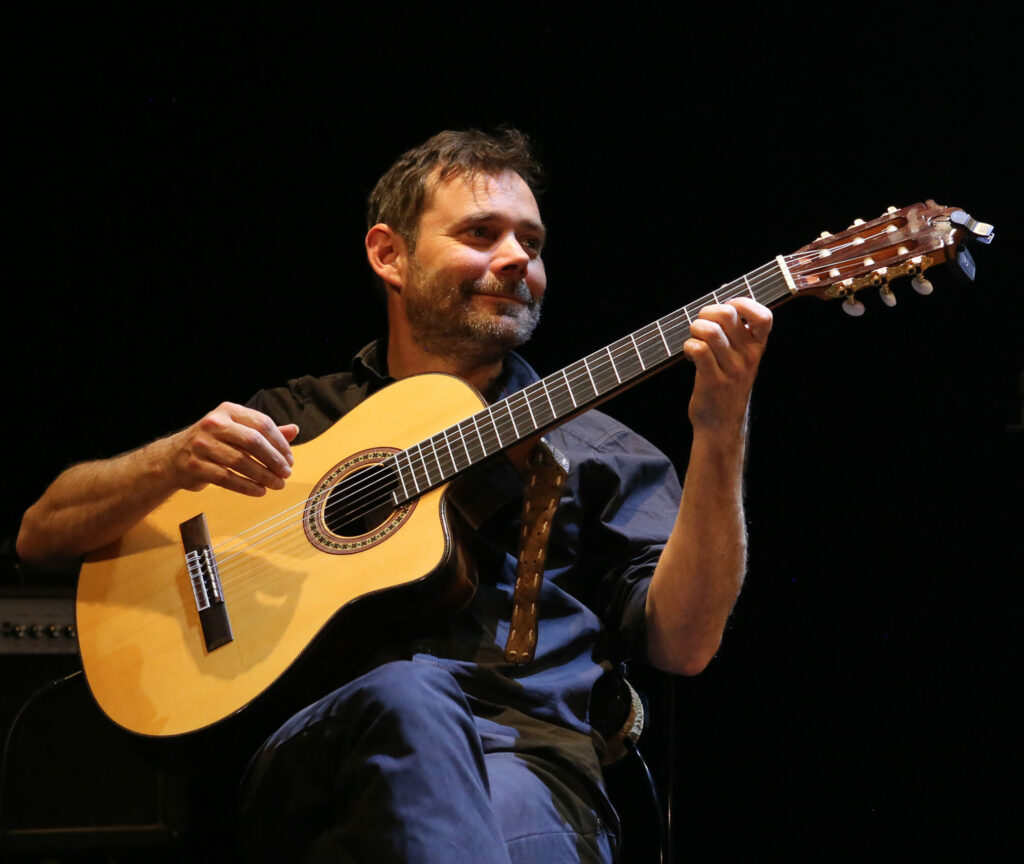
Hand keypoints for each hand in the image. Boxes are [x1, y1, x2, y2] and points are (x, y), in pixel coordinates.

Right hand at [166, 402, 299, 495]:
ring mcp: (202, 444)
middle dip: (274, 460)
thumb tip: (295, 430)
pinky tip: (260, 491)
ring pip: (241, 461)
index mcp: (228, 411)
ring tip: (277, 484)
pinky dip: (247, 486)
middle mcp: (214, 424)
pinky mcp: (195, 465)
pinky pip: (226, 478)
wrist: (173, 458)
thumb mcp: (237, 432)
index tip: (290, 459)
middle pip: (253, 441)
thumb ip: (265, 432)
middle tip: (286, 473)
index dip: (280, 443)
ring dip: (264, 476)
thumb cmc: (213, 443)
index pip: (262, 424)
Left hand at [683, 298, 771, 434]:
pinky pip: (698, 349)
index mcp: (758, 348)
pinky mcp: (712, 380)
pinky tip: (689, 355)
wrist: (721, 425)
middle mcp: (748, 357)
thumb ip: (738, 332)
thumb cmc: (727, 386)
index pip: (764, 316)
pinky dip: (688, 346)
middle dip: (706, 313)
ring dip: (694, 330)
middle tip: (701, 327)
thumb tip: (724, 298)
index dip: (742, 303)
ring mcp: (731, 370)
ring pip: (709, 331)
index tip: (728, 310)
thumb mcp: (742, 359)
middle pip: (727, 314)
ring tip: (694, 340)